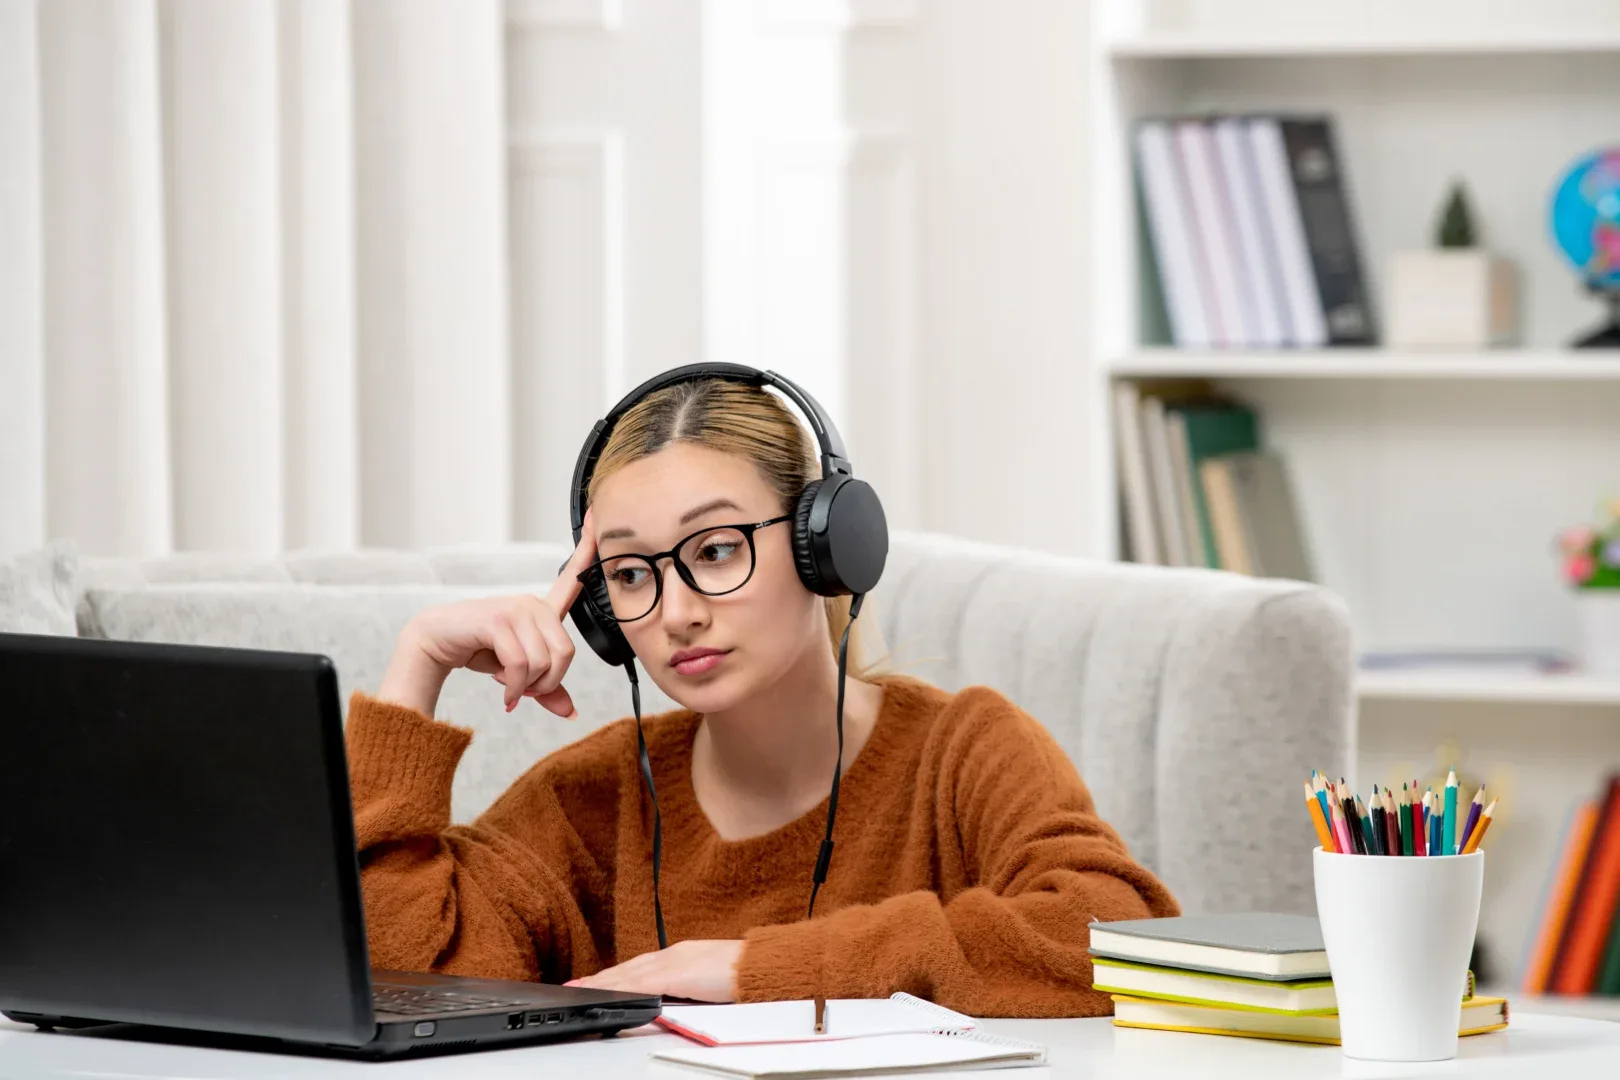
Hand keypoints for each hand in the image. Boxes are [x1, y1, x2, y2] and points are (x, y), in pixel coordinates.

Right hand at [377, 510, 598, 717]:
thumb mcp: (520, 671)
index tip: (595, 515)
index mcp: (540, 610)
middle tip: (527, 692)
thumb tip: (571, 713)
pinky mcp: (498, 621)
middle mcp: (531, 604)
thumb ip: (546, 687)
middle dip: (547, 684)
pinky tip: (503, 694)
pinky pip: (521, 665)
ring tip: (510, 689)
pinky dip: (513, 689)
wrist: (434, 644)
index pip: (572, 577)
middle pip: (566, 654)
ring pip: (543, 664)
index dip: (587, 548)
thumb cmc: (479, 650)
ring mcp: (515, 609)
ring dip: (527, 689)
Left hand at [565, 940, 743, 1002]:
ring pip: (630, 974)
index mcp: (680, 956)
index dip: (615, 974)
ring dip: (605, 982)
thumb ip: (688, 987)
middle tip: (576, 985)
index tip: (596, 980)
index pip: (639, 966)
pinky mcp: (678, 974)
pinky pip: (643, 984)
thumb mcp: (709, 981)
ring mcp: (674, 962)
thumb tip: (672, 1000)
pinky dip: (623, 989)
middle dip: (602, 978)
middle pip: (629, 968)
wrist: (762, 964)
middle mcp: (673, 954)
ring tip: (583, 989)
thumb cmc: (743, 973)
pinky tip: (609, 994)